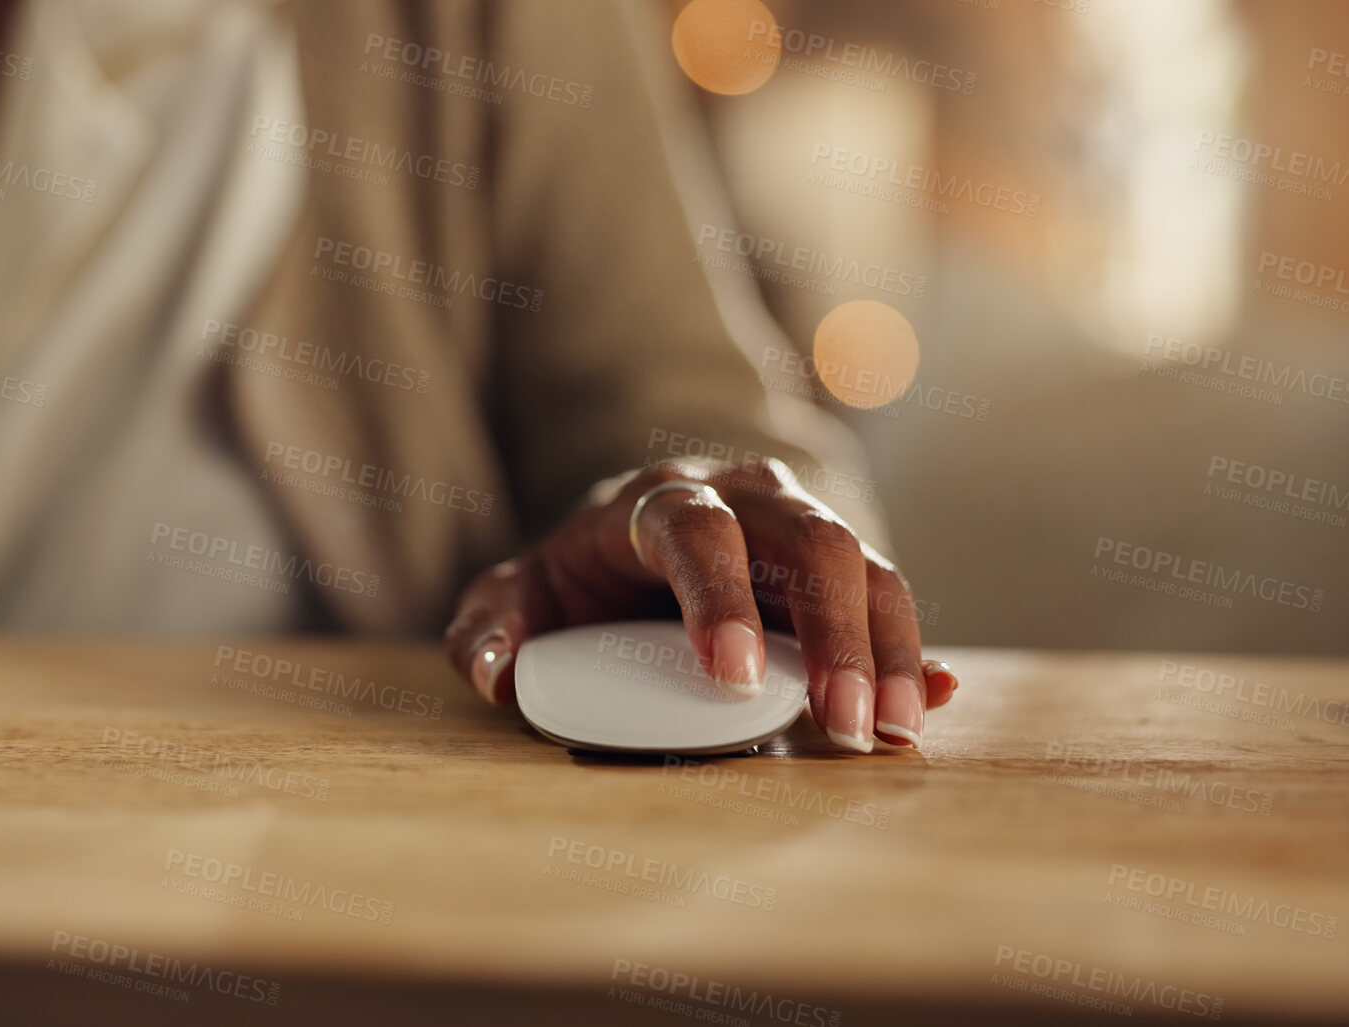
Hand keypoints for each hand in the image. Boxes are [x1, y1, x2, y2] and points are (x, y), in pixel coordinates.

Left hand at [444, 460, 956, 751]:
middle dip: (832, 632)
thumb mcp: (516, 598)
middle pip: (810, 541)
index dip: (718, 596)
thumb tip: (493, 672)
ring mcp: (799, 523)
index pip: (697, 530)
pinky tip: (931, 697)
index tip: (731, 676)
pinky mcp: (837, 568)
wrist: (627, 541)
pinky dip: (911, 647)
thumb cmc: (574, 577)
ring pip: (864, 565)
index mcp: (657, 500)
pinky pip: (886, 597)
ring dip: (885, 647)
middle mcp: (744, 496)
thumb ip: (489, 629)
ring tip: (885, 730)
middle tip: (838, 723)